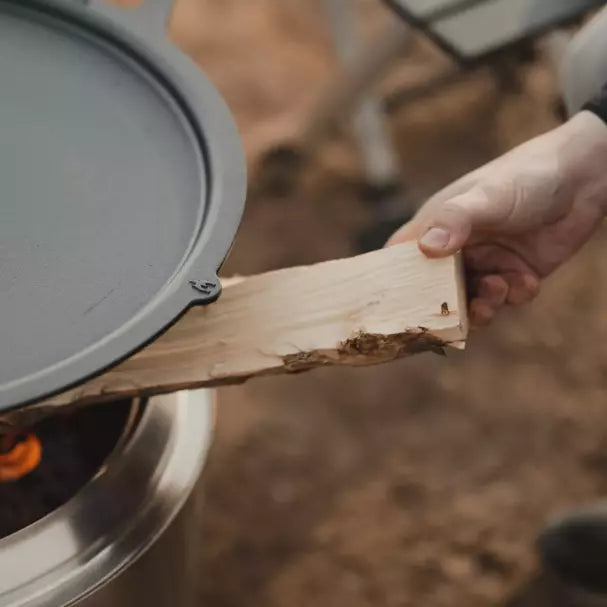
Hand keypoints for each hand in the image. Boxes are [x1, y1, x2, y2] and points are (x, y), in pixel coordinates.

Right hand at [388, 111, 606, 324]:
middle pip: (434, 290)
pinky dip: (515, 294)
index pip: (401, 259)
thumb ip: (456, 220)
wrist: (585, 178)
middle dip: (444, 306)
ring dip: (482, 305)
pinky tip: (528, 279)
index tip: (395, 307)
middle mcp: (456, 249)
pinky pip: (505, 299)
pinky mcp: (513, 274)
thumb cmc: (526, 176)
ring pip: (469, 301)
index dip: (394, 283)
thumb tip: (425, 248)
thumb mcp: (489, 196)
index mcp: (436, 226)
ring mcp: (484, 262)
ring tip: (498, 289)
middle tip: (456, 314)